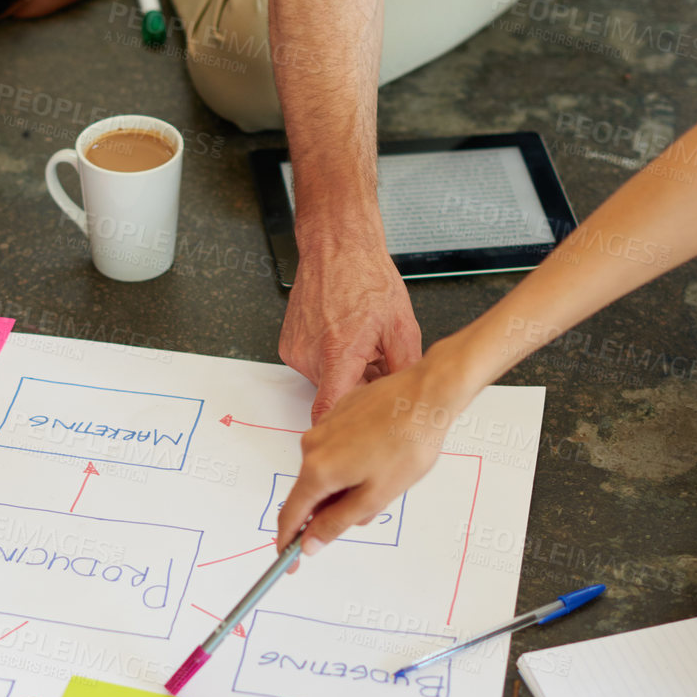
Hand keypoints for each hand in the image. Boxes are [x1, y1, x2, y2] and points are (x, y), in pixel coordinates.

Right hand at [276, 350, 472, 556]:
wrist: (426, 396)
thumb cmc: (407, 444)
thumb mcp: (376, 496)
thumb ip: (337, 522)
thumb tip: (309, 543)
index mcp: (318, 470)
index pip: (291, 515)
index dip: (289, 541)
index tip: (289, 563)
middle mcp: (312, 446)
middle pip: (311, 492)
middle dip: (334, 508)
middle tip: (372, 506)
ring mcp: (323, 428)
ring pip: (327, 471)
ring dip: (347, 484)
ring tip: (386, 474)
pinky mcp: (337, 414)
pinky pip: (336, 450)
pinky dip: (353, 461)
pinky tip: (382, 454)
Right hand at [280, 242, 422, 421]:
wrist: (337, 248)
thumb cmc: (366, 278)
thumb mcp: (401, 327)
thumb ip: (404, 370)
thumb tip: (408, 399)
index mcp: (339, 353)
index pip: (329, 411)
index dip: (337, 433)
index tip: (342, 448)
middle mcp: (311, 354)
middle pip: (335, 394)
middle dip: (359, 387)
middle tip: (378, 362)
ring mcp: (296, 349)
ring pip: (326, 379)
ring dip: (346, 370)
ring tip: (362, 341)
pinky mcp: (289, 344)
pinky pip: (314, 363)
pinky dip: (330, 357)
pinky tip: (343, 333)